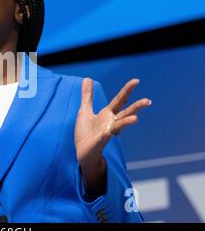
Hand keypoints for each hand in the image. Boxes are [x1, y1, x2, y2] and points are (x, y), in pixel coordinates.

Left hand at [75, 78, 150, 195]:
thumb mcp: (84, 110)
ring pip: (118, 126)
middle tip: (148, 101)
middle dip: (136, 107)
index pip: (119, 100)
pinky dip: (105, 134)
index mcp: (107, 114)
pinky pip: (103, 138)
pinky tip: (107, 132)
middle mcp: (110, 123)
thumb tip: (87, 78)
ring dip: (126, 122)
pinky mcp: (99, 142)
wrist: (82, 151)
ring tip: (136, 118)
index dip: (127, 90)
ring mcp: (106, 132)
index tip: (136, 80)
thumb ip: (87, 95)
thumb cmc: (86, 132)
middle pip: (125, 113)